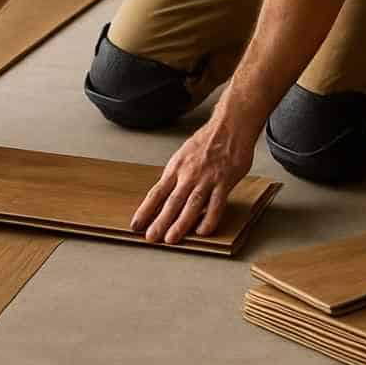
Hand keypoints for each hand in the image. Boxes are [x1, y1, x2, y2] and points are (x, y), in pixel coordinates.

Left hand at [130, 104, 258, 243]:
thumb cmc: (207, 141)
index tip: (135, 225)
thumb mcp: (184, 156)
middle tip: (151, 237)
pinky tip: (203, 231)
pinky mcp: (225, 181)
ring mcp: (207, 178)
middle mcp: (189, 174)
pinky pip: (216, 203)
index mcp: (176, 168)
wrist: (230, 125)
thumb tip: (165, 195)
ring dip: (181, 223)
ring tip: (171, 239)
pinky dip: (209, 218)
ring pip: (191, 204)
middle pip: (172, 201)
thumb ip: (176, 176)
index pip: (156, 192)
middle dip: (160, 221)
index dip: (145, 210)